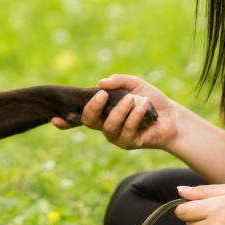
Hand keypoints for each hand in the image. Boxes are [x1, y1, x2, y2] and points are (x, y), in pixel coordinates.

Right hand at [53, 74, 179, 150]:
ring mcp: (115, 136)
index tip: (53, 119)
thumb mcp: (133, 84)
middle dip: (92, 107)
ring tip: (134, 99)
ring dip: (121, 109)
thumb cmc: (150, 99)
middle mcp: (105, 124)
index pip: (80, 115)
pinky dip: (135, 115)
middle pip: (88, 121)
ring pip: (108, 125)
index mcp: (103, 110)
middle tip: (103, 95)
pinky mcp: (128, 143)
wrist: (171, 116)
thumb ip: (117, 81)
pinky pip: (126, 129)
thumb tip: (100, 83)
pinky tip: (143, 106)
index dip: (65, 121)